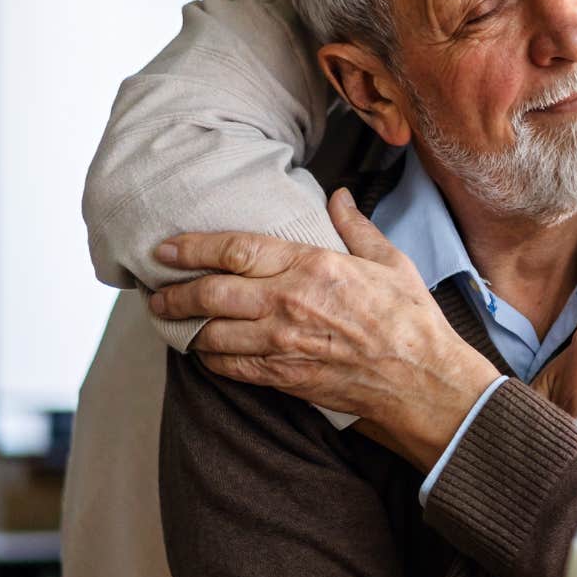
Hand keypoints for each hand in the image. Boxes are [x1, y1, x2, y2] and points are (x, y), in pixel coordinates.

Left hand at [148, 188, 498, 468]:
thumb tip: (339, 197)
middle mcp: (289, 303)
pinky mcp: (283, 377)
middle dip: (174, 291)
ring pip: (212, 333)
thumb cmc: (410, 320)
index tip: (166, 249)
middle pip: (211, 292)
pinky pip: (229, 367)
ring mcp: (283, 344)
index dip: (193, 247)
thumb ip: (356, 227)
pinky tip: (204, 351)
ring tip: (170, 320)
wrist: (420, 379)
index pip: (236, 250)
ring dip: (184, 327)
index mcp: (313, 266)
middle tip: (156, 290)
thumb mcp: (390, 262)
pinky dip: (209, 358)